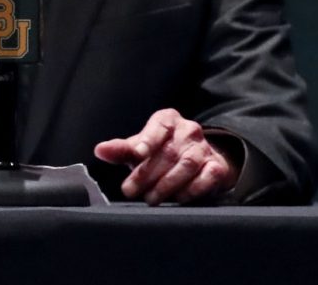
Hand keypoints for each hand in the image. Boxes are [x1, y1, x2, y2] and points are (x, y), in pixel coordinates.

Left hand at [94, 108, 231, 204]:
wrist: (197, 161)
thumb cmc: (160, 152)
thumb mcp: (140, 147)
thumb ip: (121, 149)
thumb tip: (100, 150)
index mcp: (168, 120)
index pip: (158, 126)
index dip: (147, 139)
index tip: (136, 153)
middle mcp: (189, 130)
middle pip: (168, 152)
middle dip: (147, 174)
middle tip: (131, 190)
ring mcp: (205, 148)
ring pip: (186, 166)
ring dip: (166, 185)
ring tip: (150, 198)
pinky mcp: (217, 166)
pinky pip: (207, 178)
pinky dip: (191, 190)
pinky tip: (178, 199)